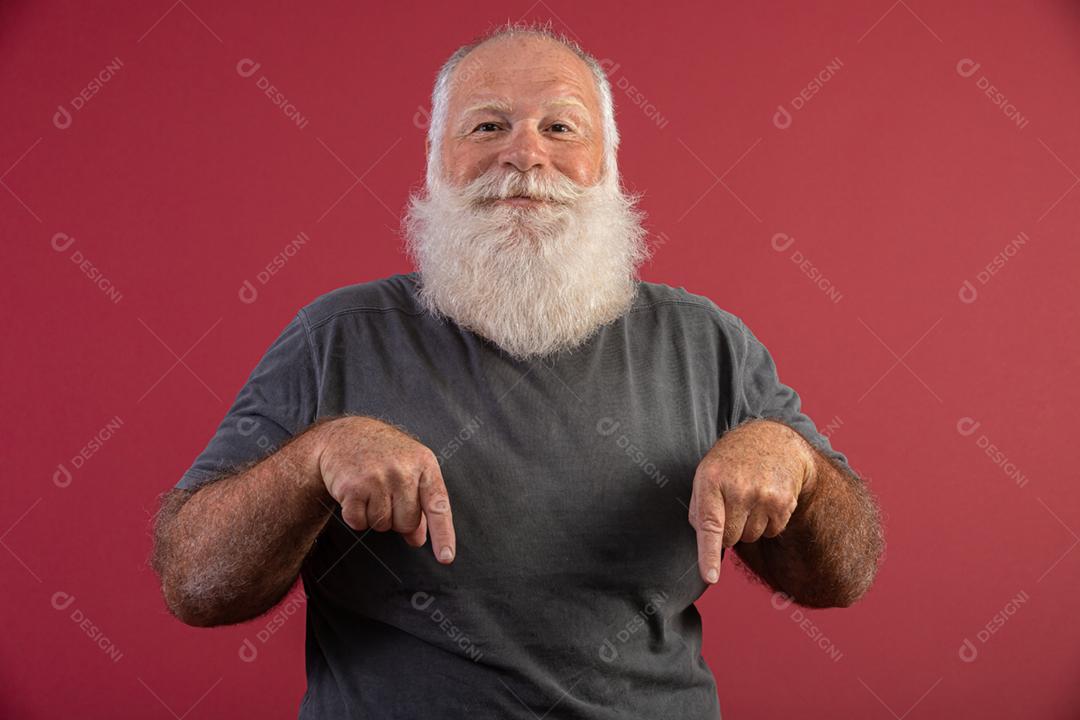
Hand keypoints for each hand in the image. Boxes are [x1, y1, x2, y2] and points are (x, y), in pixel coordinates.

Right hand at [315, 416, 455, 563]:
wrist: (344, 436)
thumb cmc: (384, 456)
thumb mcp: (409, 470)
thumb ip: (419, 505)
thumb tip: (418, 540)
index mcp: (424, 465)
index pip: (438, 506)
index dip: (443, 534)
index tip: (446, 558)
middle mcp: (403, 471)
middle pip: (407, 523)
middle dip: (396, 518)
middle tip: (386, 494)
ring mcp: (377, 478)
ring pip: (382, 526)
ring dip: (374, 516)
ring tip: (370, 490)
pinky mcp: (353, 487)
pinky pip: (359, 523)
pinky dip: (355, 516)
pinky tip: (354, 494)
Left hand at [688, 419, 815, 583]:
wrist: (773, 440)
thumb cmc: (732, 462)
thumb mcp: (707, 474)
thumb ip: (700, 509)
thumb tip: (706, 544)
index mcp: (711, 480)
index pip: (709, 525)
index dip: (708, 554)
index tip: (709, 577)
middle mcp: (738, 488)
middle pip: (730, 538)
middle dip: (729, 530)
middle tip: (733, 503)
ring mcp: (764, 495)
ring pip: (750, 537)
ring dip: (749, 525)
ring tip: (750, 497)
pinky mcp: (784, 503)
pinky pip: (771, 532)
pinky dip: (767, 522)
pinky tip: (766, 499)